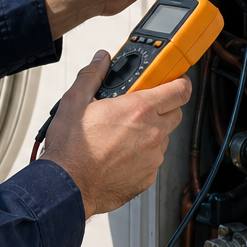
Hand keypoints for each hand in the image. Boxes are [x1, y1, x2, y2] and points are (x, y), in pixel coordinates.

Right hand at [40, 51, 190, 217]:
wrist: (67, 186)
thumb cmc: (71, 150)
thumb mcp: (74, 101)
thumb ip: (92, 75)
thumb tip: (101, 60)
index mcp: (139, 110)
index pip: (180, 89)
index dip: (179, 81)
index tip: (174, 79)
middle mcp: (152, 133)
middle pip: (175, 113)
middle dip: (163, 107)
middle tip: (140, 107)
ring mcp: (152, 158)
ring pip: (163, 138)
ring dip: (151, 133)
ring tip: (123, 135)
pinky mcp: (148, 178)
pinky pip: (153, 160)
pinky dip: (142, 155)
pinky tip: (120, 155)